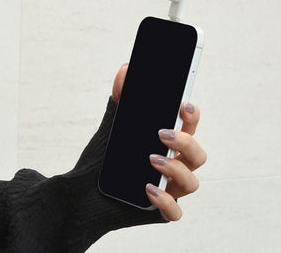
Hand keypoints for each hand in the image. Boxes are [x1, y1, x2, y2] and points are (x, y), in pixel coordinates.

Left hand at [112, 63, 206, 220]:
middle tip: (162, 133)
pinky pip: (174, 212)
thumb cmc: (104, 157)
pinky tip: (148, 188)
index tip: (183, 104)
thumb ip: (120, 99)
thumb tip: (125, 69)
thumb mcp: (111, 126)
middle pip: (197, 154)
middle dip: (185, 142)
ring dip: (175, 169)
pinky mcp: (160, 211)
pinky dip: (165, 201)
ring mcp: (170, 188)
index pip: (189, 126)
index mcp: (166, 141)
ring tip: (152, 160)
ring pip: (192, 182)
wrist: (83, 189)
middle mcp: (173, 164)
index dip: (192, 115)